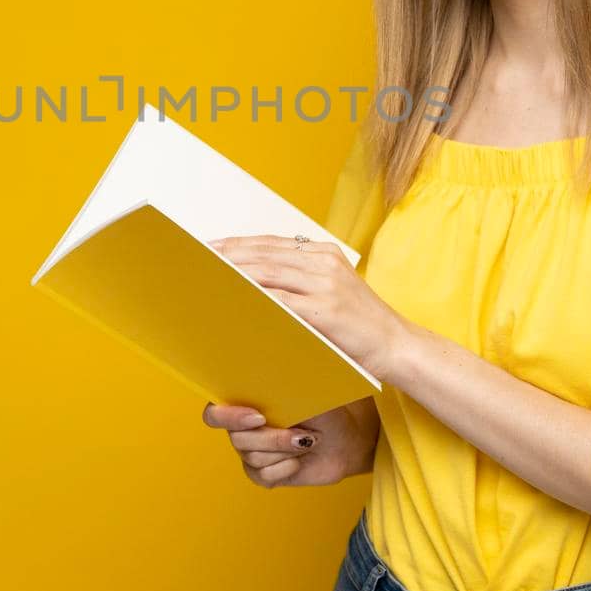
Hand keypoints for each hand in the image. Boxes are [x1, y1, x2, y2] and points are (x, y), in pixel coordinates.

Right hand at [200, 401, 366, 487]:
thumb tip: (271, 373)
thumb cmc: (323, 408)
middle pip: (238, 440)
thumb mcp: (305, 392)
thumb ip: (282, 386)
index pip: (214, 413)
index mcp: (244, 403)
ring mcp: (251, 453)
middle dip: (274, 438)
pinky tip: (300, 460)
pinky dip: (286, 468)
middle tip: (302, 434)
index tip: (259, 417)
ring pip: (253, 458)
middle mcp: (242, 429)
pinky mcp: (264, 475)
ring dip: (285, 451)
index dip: (229, 417)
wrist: (344, 438)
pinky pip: (264, 476)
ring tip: (308, 441)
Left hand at [207, 235, 409, 382]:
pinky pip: (279, 300)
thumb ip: (298, 282)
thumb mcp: (331, 293)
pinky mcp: (325, 309)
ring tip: (205, 278)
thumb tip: (253, 282)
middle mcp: (324, 262)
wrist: (397, 346)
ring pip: (266, 272)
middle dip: (225, 256)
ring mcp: (325, 284)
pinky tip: (232, 302)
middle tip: (194, 260)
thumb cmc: (359, 327)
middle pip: (262, 253)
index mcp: (324, 253)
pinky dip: (252, 299)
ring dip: (232, 274)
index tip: (205, 248)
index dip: (234, 244)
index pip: (268, 243)